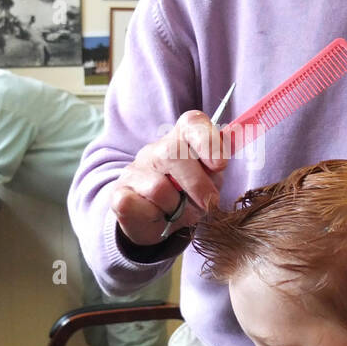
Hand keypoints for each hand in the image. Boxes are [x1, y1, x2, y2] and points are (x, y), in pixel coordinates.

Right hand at [111, 111, 229, 245]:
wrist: (155, 221)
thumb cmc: (189, 195)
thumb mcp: (210, 180)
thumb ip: (217, 165)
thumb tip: (228, 149)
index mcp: (182, 139)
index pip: (193, 124)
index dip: (208, 141)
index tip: (220, 165)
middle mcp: (156, 150)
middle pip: (174, 154)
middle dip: (198, 185)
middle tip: (209, 203)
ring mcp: (134, 170)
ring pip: (159, 188)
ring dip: (177, 209)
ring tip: (180, 213)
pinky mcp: (118, 193)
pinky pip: (136, 205)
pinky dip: (154, 217)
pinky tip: (157, 216)